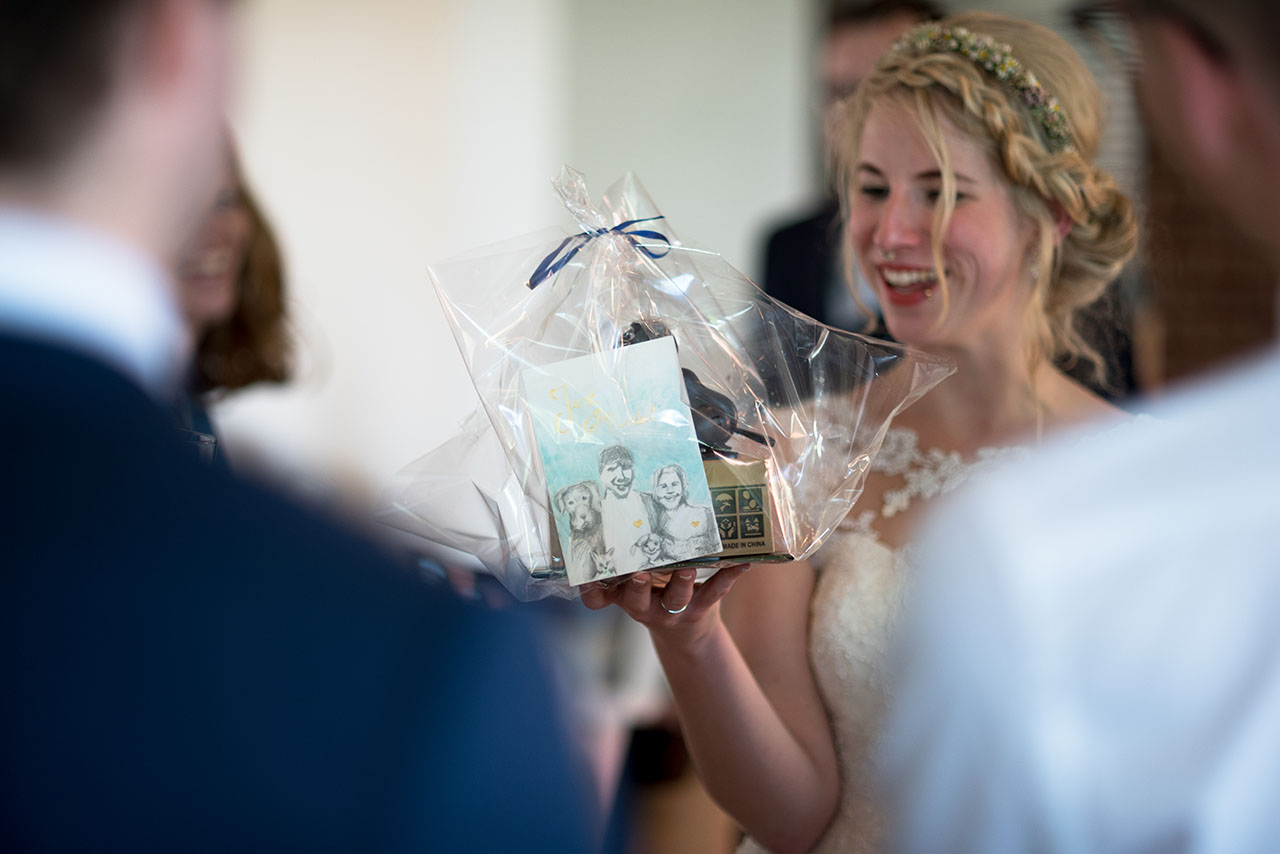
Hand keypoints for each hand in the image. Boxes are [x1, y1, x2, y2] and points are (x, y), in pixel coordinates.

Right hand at [579, 563, 750, 642]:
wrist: (685, 633)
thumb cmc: (654, 591)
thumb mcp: (633, 582)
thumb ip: (624, 555)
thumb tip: (618, 502)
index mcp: (623, 595)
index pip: (599, 598)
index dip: (590, 591)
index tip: (584, 579)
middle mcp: (644, 606)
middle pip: (637, 600)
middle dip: (638, 587)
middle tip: (640, 573)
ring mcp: (673, 610)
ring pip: (676, 598)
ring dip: (681, 582)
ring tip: (687, 568)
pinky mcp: (701, 609)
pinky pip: (715, 593)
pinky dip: (729, 576)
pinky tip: (742, 563)